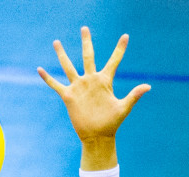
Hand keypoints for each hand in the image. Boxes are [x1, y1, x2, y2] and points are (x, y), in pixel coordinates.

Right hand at [38, 27, 149, 143]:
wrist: (97, 137)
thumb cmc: (112, 124)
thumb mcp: (123, 108)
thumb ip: (134, 96)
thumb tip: (148, 86)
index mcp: (105, 81)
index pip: (114, 61)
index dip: (120, 49)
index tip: (126, 36)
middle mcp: (91, 81)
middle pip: (88, 56)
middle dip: (86, 42)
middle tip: (85, 28)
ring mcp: (79, 87)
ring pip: (69, 67)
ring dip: (62, 55)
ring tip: (56, 42)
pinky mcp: (69, 96)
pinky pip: (56, 85)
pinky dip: (48, 78)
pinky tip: (39, 69)